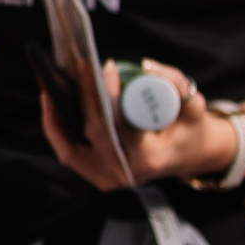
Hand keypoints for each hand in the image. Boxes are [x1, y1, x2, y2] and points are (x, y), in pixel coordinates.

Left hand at [39, 59, 228, 189]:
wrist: (193, 155)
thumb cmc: (190, 127)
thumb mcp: (194, 104)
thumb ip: (176, 82)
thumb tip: (146, 66)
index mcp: (149, 157)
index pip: (117, 125)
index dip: (107, 95)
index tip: (106, 67)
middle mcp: (126, 173)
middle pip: (90, 134)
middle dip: (79, 99)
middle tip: (72, 69)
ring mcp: (110, 179)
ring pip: (70, 150)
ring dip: (55, 118)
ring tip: (50, 87)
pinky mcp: (99, 176)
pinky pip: (70, 154)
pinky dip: (58, 130)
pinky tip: (53, 104)